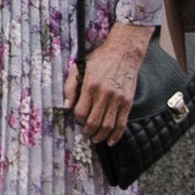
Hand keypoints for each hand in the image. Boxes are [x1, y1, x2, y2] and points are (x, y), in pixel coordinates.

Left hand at [68, 21, 151, 145]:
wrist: (123, 53)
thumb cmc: (100, 59)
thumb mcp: (80, 67)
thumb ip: (70, 86)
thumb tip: (66, 106)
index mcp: (90, 85)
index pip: (80, 111)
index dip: (77, 118)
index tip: (78, 118)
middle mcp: (104, 93)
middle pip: (94, 121)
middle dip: (88, 130)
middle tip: (85, 131)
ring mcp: (117, 99)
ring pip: (107, 126)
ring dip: (100, 136)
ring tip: (95, 138)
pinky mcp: (128, 102)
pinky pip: (121, 124)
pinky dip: (116, 136)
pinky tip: (110, 141)